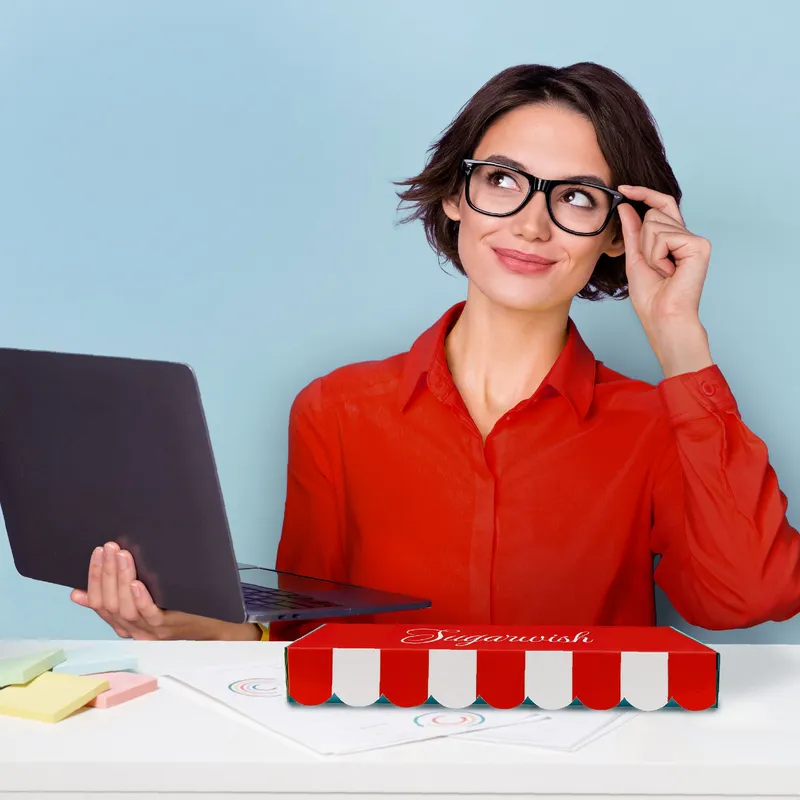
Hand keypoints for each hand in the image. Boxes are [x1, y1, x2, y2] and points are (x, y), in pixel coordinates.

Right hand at [70, 542, 260, 640]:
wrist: (212, 627)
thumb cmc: (179, 609)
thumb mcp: (145, 602)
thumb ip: (120, 595)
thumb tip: (84, 590)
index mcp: (123, 622)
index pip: (99, 602)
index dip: (94, 578)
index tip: (96, 553)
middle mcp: (132, 628)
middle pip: (110, 603)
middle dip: (105, 573)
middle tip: (107, 548)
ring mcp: (148, 629)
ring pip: (125, 608)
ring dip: (120, 579)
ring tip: (121, 556)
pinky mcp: (167, 626)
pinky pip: (149, 614)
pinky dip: (140, 599)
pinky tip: (136, 583)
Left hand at [617, 185, 713, 376]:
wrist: (662, 316)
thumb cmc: (651, 296)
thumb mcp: (635, 257)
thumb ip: (632, 231)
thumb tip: (626, 205)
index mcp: (674, 238)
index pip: (660, 204)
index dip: (643, 193)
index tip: (622, 188)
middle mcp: (687, 235)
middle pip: (654, 213)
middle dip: (642, 240)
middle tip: (653, 265)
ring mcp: (695, 239)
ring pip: (655, 224)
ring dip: (649, 251)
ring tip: (661, 271)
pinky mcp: (699, 245)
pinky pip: (664, 237)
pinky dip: (657, 255)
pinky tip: (668, 270)